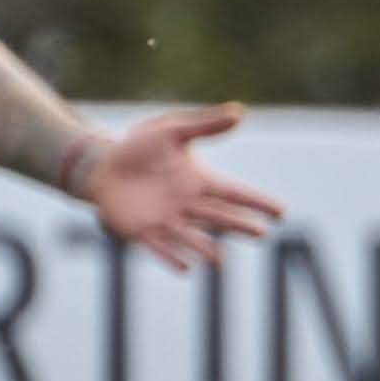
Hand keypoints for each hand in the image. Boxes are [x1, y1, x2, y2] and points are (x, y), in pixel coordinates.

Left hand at [76, 105, 281, 267]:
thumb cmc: (137, 147)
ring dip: (205, 248)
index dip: (257, 202)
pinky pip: (159, 247)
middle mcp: (188, 205)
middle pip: (220, 217)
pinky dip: (172, 258)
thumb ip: (205, 125)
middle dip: (240, 226)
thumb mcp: (172, 130)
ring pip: (192, 237)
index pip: (234, 194)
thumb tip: (240, 112)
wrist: (99, 165)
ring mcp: (166, 220)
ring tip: (218, 260)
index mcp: (199, 182)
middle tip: (261, 234)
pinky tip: (186, 268)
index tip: (280, 212)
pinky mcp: (142, 231)